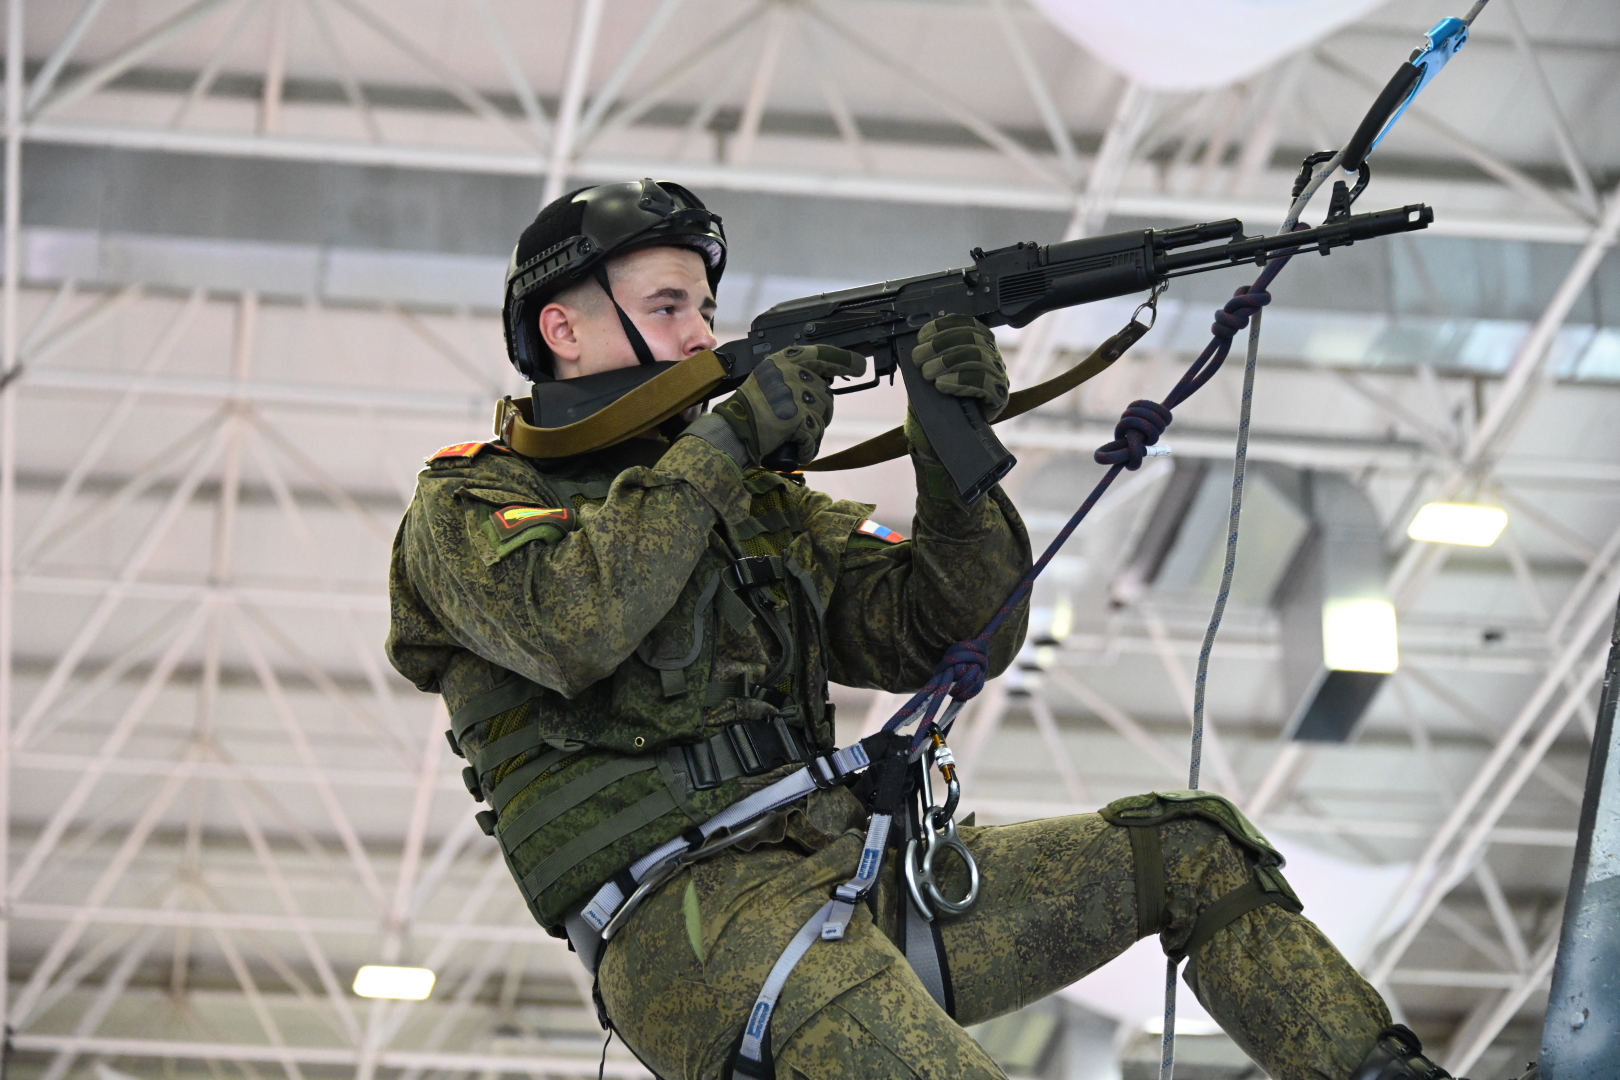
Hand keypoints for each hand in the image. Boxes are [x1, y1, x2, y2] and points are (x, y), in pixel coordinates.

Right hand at [686, 345, 865, 465]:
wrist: (734, 429)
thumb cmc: (750, 408)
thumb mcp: (769, 378)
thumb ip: (794, 375)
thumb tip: (824, 382)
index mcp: (787, 360)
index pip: (823, 354)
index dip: (845, 360)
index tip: (860, 365)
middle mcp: (794, 373)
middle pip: (826, 396)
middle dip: (817, 413)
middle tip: (795, 421)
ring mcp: (797, 396)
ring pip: (823, 418)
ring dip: (811, 431)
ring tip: (791, 434)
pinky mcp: (798, 419)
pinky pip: (814, 437)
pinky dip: (807, 447)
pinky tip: (797, 449)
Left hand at [912, 315, 1007, 420]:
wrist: (954, 427)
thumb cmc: (945, 393)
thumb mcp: (935, 369)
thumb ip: (930, 353)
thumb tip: (918, 342)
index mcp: (979, 341)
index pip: (967, 324)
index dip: (943, 327)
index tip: (922, 337)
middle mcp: (992, 354)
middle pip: (971, 339)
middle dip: (940, 345)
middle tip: (918, 359)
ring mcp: (998, 374)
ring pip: (977, 358)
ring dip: (947, 362)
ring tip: (927, 373)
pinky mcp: (999, 395)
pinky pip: (983, 383)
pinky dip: (959, 381)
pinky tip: (942, 384)